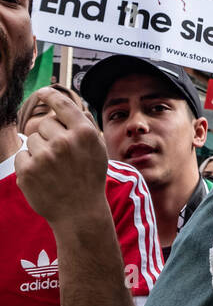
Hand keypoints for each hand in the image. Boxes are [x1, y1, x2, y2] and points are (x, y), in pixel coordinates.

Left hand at [15, 88, 108, 229]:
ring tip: (53, 169)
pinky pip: (21, 155)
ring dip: (39, 151)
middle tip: (61, 157)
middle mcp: (64, 142)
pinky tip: (43, 177)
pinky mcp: (27, 171)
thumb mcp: (97, 150)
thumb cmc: (89, 179)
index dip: (50, 95)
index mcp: (84, 133)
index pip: (62, 104)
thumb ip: (85, 126)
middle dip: (49, 136)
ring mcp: (44, 157)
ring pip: (31, 140)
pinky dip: (28, 165)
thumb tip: (72, 105)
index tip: (42, 92)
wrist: (79, 213)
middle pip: (44, 124)